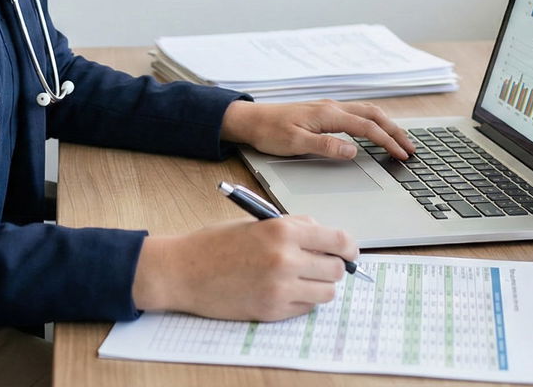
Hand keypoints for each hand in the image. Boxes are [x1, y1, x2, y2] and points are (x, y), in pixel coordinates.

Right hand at [131, 216, 357, 320]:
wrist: (184, 270)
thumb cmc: (215, 244)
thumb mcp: (257, 222)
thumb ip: (293, 227)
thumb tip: (325, 237)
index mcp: (283, 230)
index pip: (338, 240)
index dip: (349, 247)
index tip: (349, 251)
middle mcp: (286, 259)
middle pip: (336, 269)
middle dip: (332, 266)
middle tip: (320, 265)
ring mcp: (280, 288)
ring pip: (326, 293)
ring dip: (319, 286)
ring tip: (300, 279)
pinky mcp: (272, 310)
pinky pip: (306, 309)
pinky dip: (301, 301)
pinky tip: (283, 290)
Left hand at [220, 99, 414, 160]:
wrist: (249, 120)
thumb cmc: (269, 132)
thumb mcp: (295, 143)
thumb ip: (325, 146)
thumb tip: (353, 151)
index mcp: (328, 114)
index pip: (367, 127)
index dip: (388, 141)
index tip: (402, 154)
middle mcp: (332, 107)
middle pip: (374, 115)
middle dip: (395, 131)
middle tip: (411, 148)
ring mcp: (328, 108)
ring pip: (367, 112)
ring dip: (386, 124)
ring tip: (400, 140)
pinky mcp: (323, 112)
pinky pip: (356, 114)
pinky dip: (373, 121)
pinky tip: (375, 131)